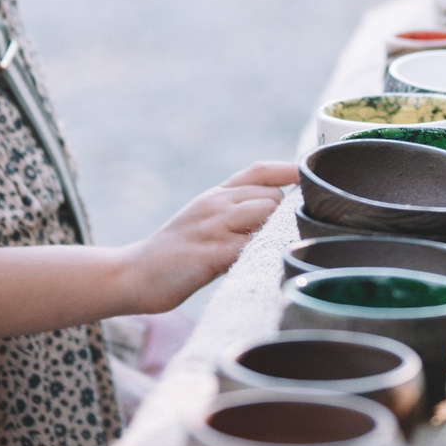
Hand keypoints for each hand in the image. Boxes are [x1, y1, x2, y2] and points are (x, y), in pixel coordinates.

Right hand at [121, 162, 296, 312]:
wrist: (132, 274)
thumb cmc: (175, 253)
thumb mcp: (204, 222)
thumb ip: (236, 214)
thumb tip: (280, 216)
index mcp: (216, 195)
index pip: (259, 171)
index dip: (289, 172)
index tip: (313, 180)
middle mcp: (216, 204)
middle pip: (272, 197)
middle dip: (285, 217)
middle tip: (284, 241)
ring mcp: (212, 227)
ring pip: (265, 213)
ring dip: (277, 233)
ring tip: (274, 253)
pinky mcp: (208, 253)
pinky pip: (249, 246)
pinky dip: (263, 254)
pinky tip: (265, 266)